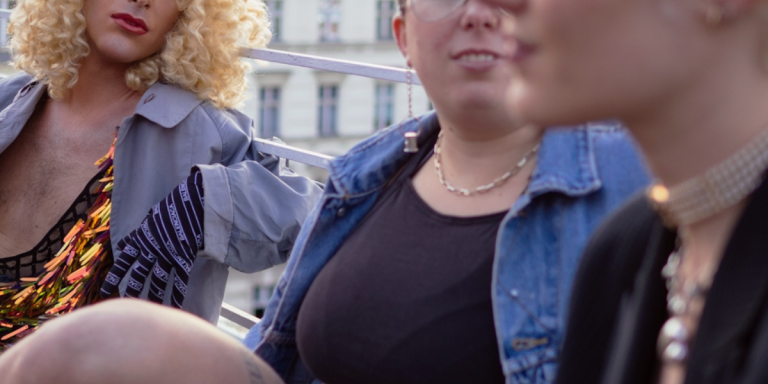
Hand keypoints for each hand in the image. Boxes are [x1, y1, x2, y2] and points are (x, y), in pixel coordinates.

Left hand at [100, 171, 204, 307]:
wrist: (190, 202)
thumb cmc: (173, 204)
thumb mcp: (153, 215)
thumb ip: (143, 227)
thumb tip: (135, 232)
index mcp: (142, 239)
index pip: (124, 261)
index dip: (115, 276)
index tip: (105, 290)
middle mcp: (151, 250)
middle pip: (138, 274)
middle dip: (131, 290)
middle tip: (124, 304)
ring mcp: (167, 255)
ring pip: (158, 280)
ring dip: (154, 295)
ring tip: (150, 309)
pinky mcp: (183, 257)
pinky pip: (180, 280)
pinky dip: (178, 294)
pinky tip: (176, 307)